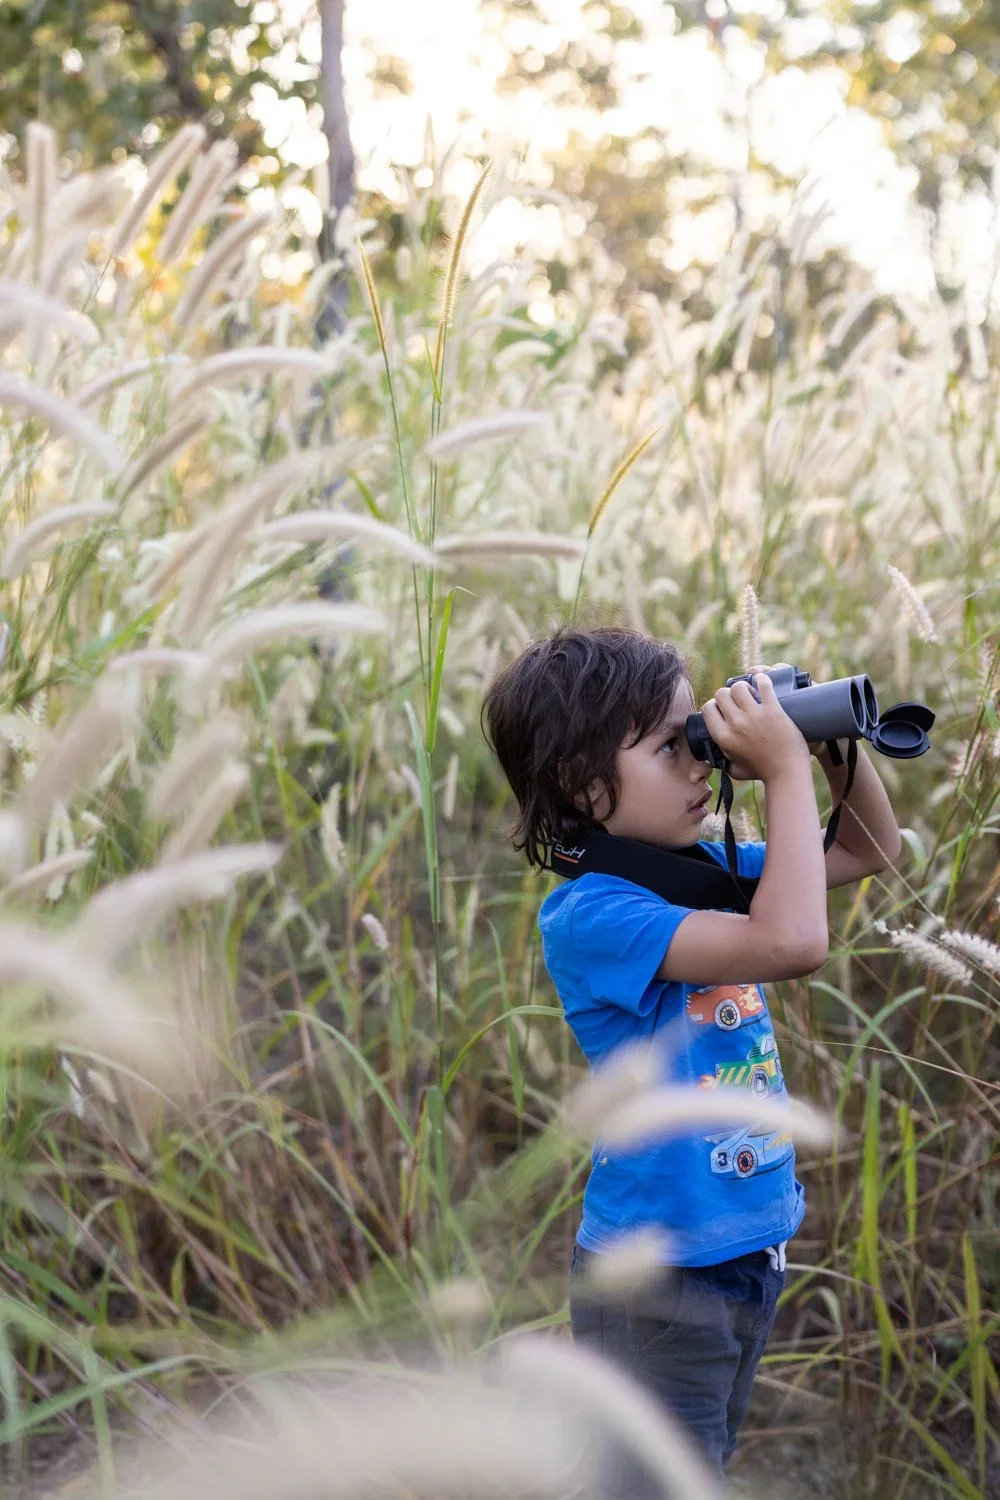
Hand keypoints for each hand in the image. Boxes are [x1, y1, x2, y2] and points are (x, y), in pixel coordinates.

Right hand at [702, 663, 809, 780]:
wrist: (787, 772)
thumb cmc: (762, 772)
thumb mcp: (735, 769)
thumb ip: (722, 761)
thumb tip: (714, 756)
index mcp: (724, 737)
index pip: (708, 708)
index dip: (714, 705)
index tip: (723, 707)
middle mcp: (736, 724)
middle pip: (721, 694)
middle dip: (728, 694)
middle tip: (738, 699)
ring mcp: (754, 716)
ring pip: (738, 686)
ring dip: (744, 686)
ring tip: (751, 691)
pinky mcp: (773, 710)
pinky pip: (763, 684)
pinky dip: (762, 679)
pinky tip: (763, 681)